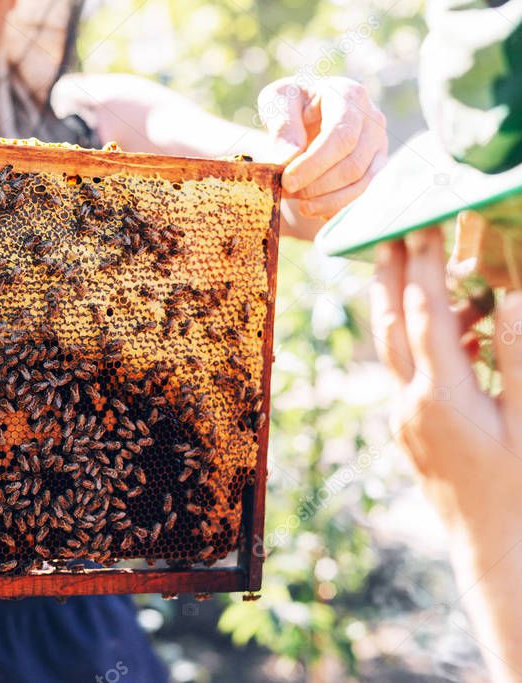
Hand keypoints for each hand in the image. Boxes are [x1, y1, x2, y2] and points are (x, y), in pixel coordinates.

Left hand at [258, 77, 387, 220]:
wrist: (307, 111)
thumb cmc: (291, 105)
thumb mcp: (277, 103)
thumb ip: (282, 126)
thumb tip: (289, 158)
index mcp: (349, 96)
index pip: (341, 136)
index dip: (314, 164)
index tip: (287, 182)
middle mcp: (372, 119)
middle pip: (352, 165)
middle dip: (317, 186)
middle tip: (287, 193)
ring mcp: (379, 144)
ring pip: (361, 184)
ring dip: (327, 201)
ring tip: (300, 204)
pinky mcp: (377, 165)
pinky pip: (364, 195)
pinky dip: (338, 207)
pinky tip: (316, 210)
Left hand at [370, 227, 521, 533]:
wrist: (496, 550)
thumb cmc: (521, 487)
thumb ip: (518, 356)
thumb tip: (512, 297)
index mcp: (441, 395)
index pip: (424, 314)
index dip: (424, 265)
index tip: (423, 223)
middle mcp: (410, 402)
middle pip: (388, 323)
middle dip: (389, 273)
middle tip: (390, 228)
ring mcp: (404, 418)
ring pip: (391, 347)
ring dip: (403, 306)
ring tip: (431, 272)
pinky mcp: (408, 430)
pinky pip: (406, 373)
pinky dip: (421, 343)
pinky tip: (460, 335)